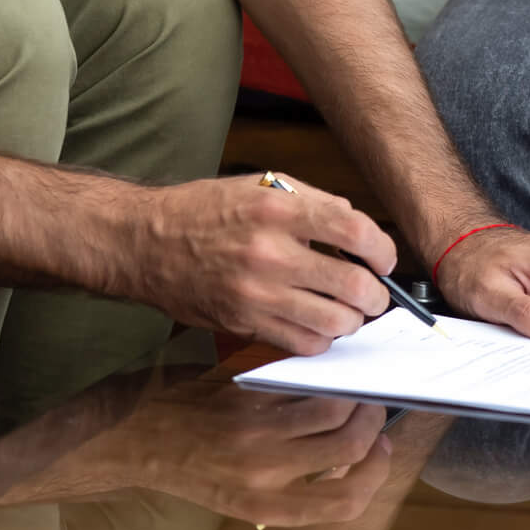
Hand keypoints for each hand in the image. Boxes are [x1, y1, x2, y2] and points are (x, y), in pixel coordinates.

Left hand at [95, 385, 394, 527]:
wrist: (133, 436)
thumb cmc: (189, 464)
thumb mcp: (238, 497)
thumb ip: (290, 484)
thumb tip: (344, 458)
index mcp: (266, 506)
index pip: (345, 501)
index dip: (376, 474)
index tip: (381, 450)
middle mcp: (263, 472)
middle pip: (349, 445)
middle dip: (371, 422)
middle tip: (369, 407)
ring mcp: (253, 429)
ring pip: (331, 406)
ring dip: (350, 393)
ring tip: (348, 386)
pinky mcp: (243, 392)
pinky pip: (300, 380)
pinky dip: (317, 373)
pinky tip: (316, 370)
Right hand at [123, 174, 396, 354]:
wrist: (146, 242)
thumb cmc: (203, 211)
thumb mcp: (259, 186)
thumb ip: (312, 203)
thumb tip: (357, 230)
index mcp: (278, 209)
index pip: (355, 232)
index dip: (382, 250)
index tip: (383, 258)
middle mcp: (269, 252)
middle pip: (352, 285)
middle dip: (375, 295)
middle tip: (374, 293)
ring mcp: (256, 293)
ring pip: (333, 322)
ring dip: (351, 320)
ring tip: (347, 310)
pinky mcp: (244, 322)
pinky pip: (302, 343)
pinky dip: (320, 338)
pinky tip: (316, 323)